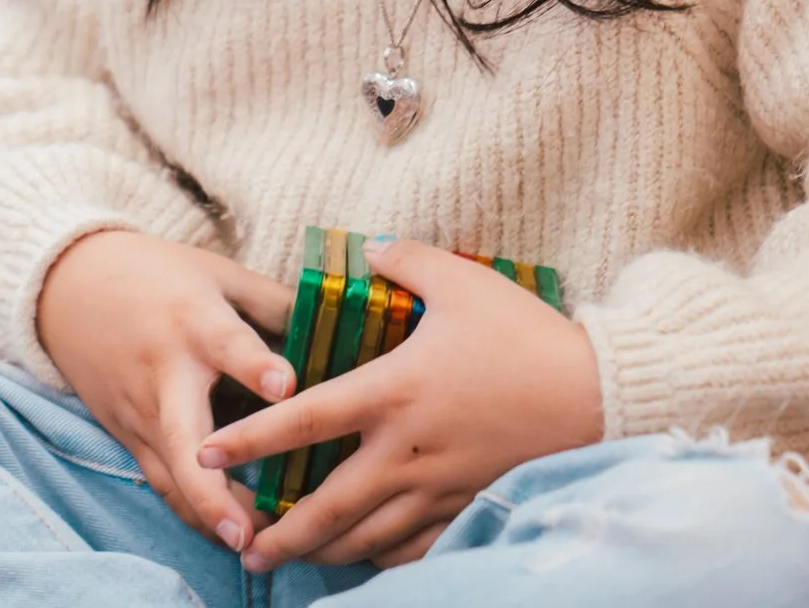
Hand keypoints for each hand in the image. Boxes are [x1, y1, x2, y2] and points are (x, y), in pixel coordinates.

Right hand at [37, 229, 296, 553]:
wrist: (68, 289)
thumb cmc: (157, 276)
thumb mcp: (218, 273)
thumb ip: (275, 302)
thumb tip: (339, 329)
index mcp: (193, 322)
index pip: (226, 344)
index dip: (255, 365)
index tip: (286, 385)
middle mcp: (164, 375)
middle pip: (183, 437)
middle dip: (214, 487)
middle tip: (247, 529)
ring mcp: (140, 412)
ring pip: (171, 474)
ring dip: (208, 513)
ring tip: (251, 548)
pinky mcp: (127, 435)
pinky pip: (162, 480)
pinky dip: (192, 509)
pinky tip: (227, 534)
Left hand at [195, 238, 604, 571]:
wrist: (598, 395)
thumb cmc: (525, 335)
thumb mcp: (461, 280)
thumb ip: (405, 261)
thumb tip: (370, 250)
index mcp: (393, 392)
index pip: (304, 421)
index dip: (252, 441)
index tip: (209, 455)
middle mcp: (406, 449)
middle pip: (327, 503)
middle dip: (280, 531)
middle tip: (243, 547)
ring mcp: (438, 485)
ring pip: (367, 534)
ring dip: (324, 550)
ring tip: (289, 557)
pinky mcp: (468, 504)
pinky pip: (415, 545)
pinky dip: (382, 556)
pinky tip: (363, 558)